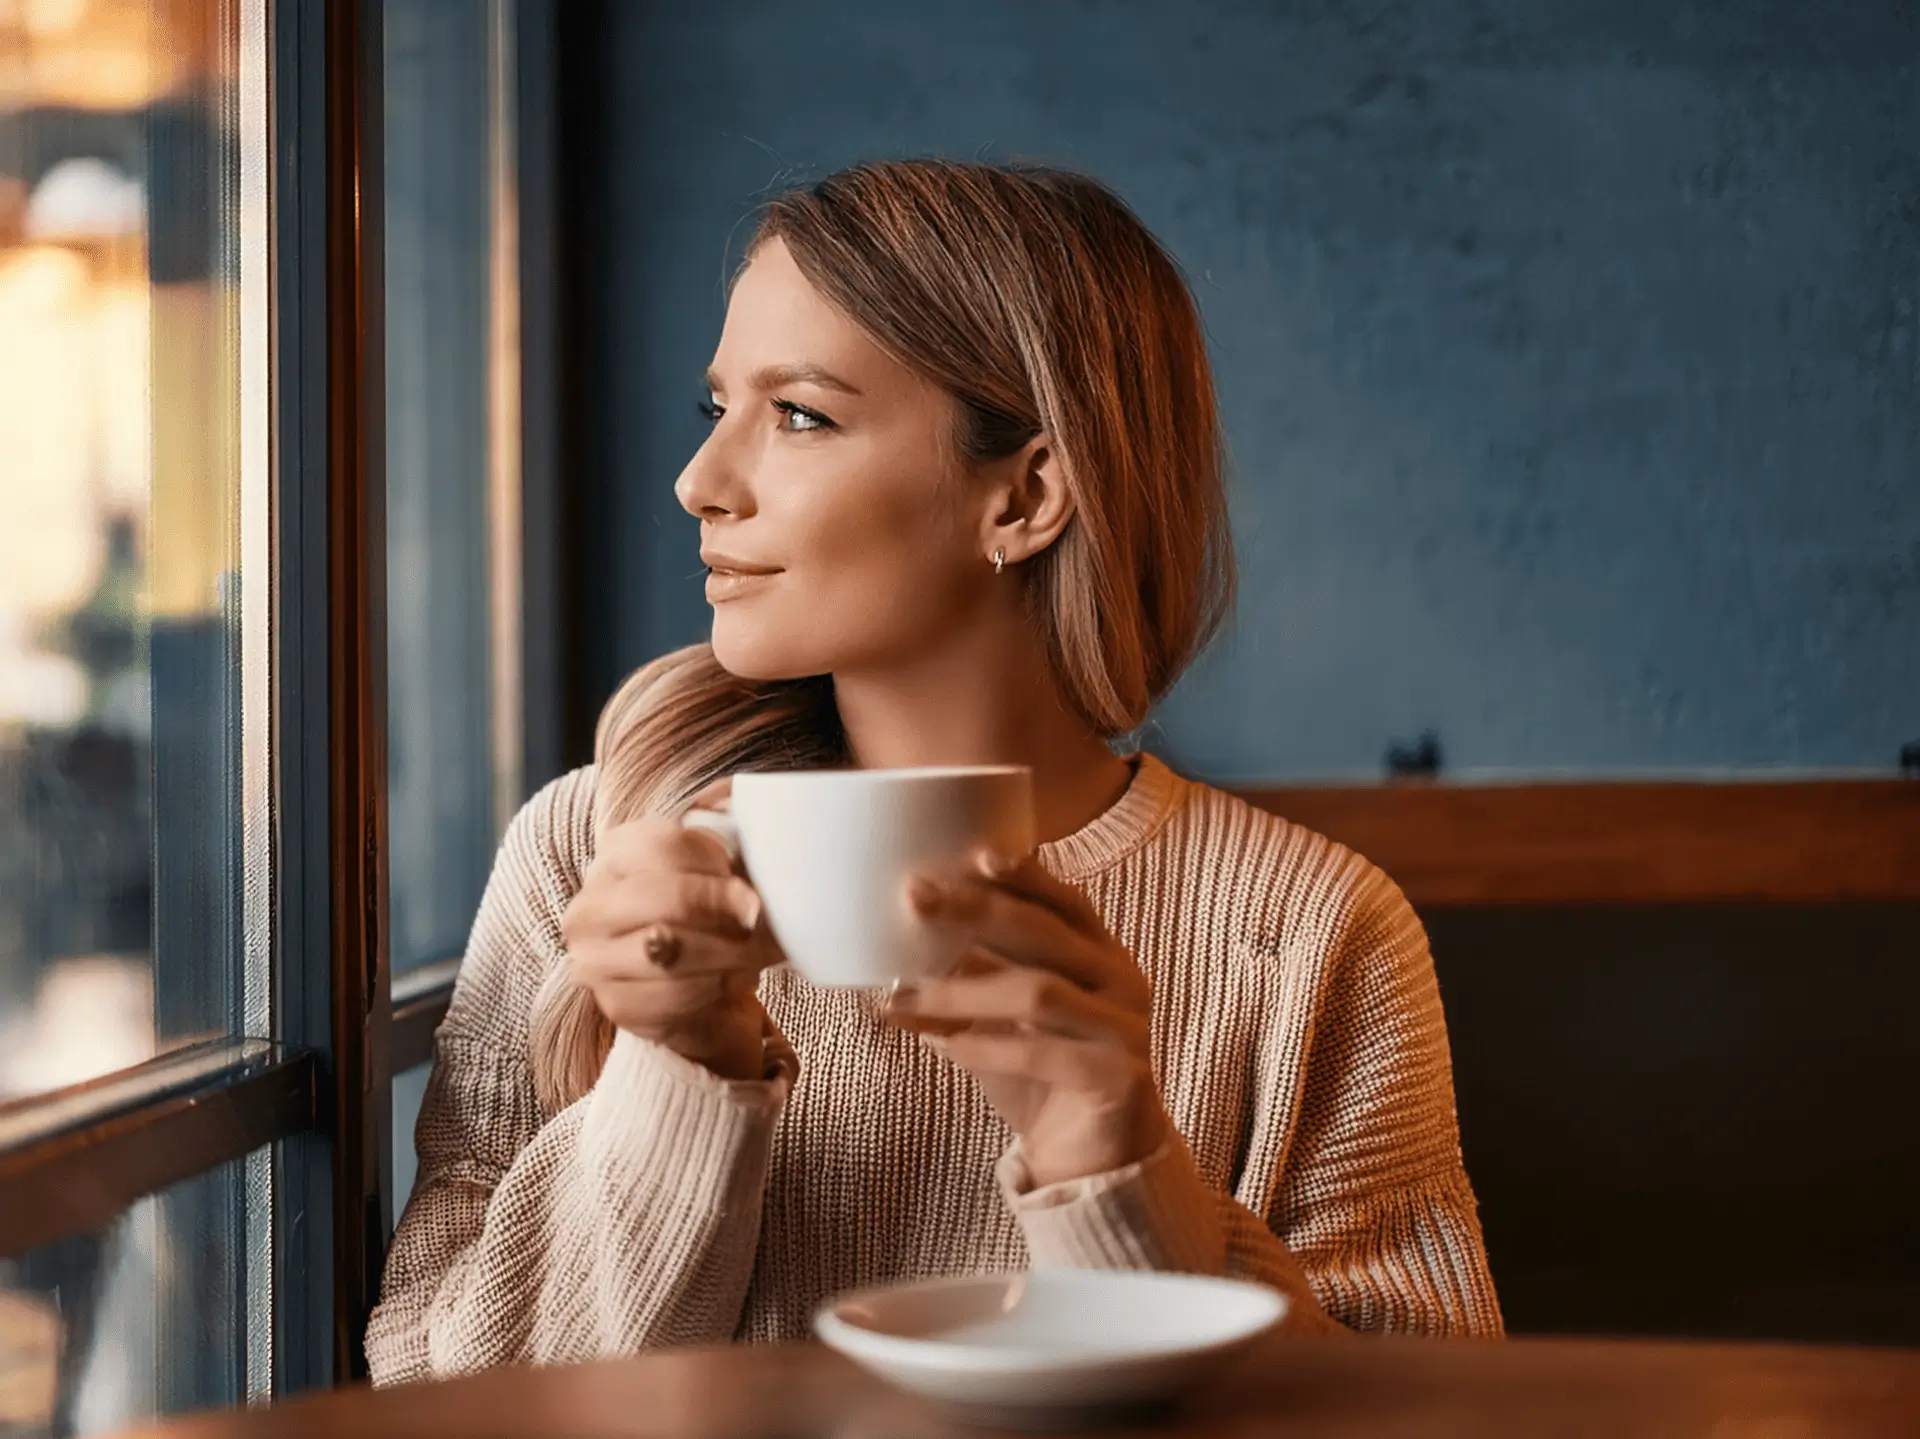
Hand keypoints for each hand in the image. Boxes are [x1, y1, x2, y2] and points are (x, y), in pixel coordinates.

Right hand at [560, 781, 784, 1080]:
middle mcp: (591, 905)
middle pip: (666, 900)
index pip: (664, 845)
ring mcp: (594, 960)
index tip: (747, 878)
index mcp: (616, 854)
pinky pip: (672, 999)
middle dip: (725, 910)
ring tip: (758, 951)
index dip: (715, 861)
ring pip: (670, 954)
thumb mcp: (723, 859)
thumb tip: (740, 798)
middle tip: (761, 918)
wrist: (705, 978)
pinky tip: (734, 978)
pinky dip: (715, 988)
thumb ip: (729, 820)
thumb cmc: (714, 908)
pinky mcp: (615, 1006)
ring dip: (729, 954)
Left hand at [882, 849, 1170, 1188]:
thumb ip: (968, 981)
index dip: (1026, 875)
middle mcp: (1122, 982)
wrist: (1092, 1162)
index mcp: (1102, 955)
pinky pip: (1044, 1055)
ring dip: (962, 990)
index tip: (973, 854)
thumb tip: (891, 953)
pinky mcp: (1118, 1078)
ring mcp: (1125, 1030)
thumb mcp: (1000, 1021)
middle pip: (1047, 933)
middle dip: (977, 911)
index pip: (1066, 901)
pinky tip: (942, 1046)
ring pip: (1038, 993)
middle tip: (916, 898)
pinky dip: (986, 1048)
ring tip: (903, 994)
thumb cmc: (1042, 1078)